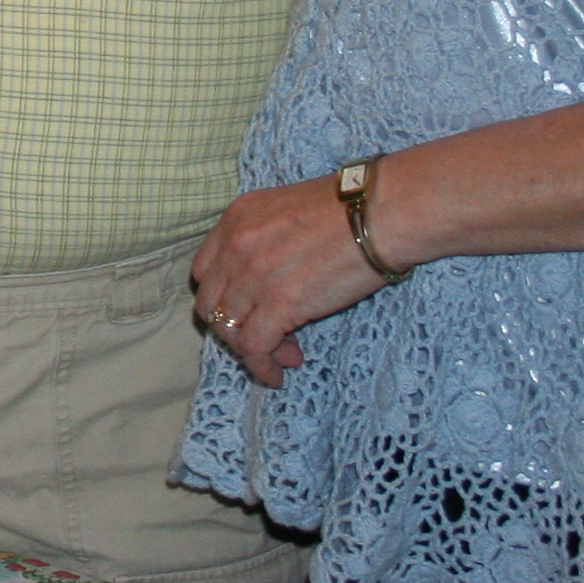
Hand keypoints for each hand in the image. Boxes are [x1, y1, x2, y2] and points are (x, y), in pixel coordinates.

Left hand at [189, 173, 392, 386]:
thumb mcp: (287, 208)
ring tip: (283, 356)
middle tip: (265, 337)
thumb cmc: (350, 210)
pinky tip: (276, 374)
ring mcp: (253, 276)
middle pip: (211, 303)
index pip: (205, 271)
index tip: (245, 310)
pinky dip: (261, 365)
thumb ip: (266, 238)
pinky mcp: (279, 304)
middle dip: (233, 327)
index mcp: (236, 219)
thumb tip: (272, 278)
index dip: (221, 297)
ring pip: (230, 328)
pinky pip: (254, 346)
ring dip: (252, 350)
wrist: (379, 215)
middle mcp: (235, 247)